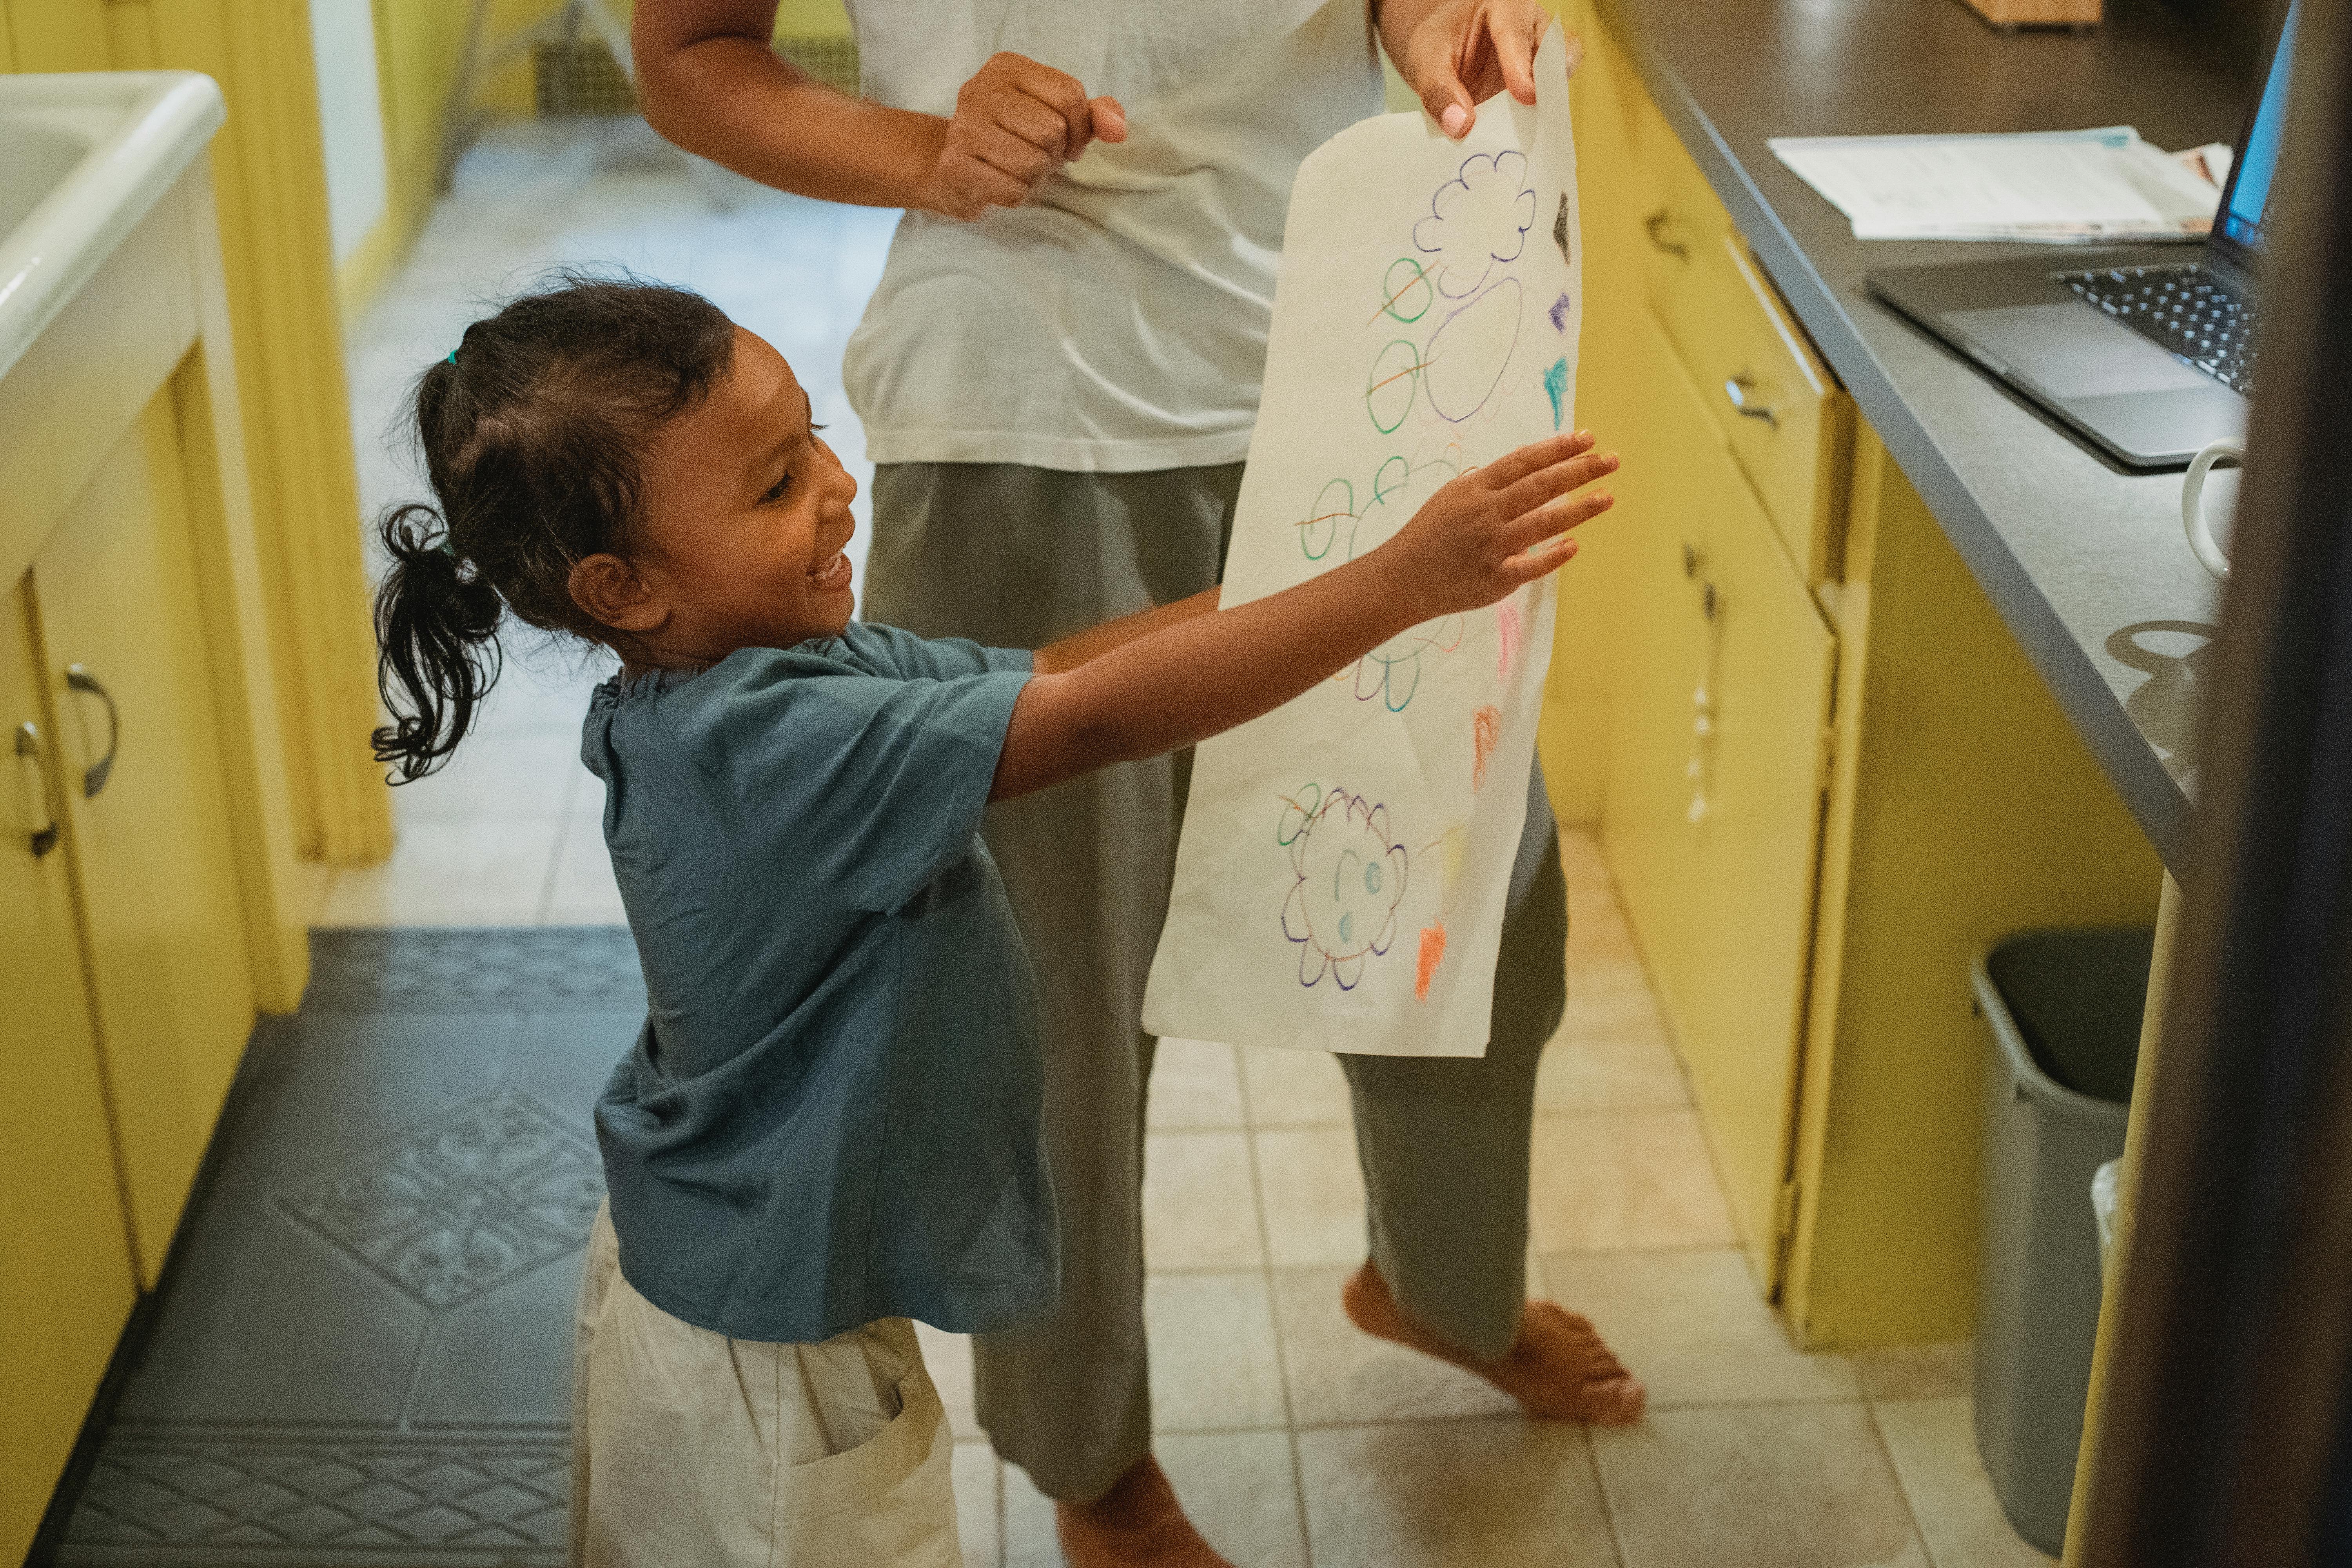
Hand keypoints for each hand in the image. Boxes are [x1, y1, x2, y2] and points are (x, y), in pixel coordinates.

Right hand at [915, 52, 1126, 219]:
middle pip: (1052, 131)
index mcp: (1007, 67)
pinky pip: (1013, 191)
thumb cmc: (1014, 138)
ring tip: (1017, 168)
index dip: (1081, 128)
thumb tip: (1118, 130)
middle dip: (1054, 154)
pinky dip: (1017, 195)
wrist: (954, 167)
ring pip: (1033, 163)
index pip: (1070, 95)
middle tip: (1037, 155)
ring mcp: (964, 128)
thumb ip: (1094, 115)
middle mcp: (980, 90)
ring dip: (1036, 176)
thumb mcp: (1057, 116)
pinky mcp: (956, 167)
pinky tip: (1001, 182)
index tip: (1070, 142)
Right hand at [1376, 430, 1616, 619]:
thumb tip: (1526, 461)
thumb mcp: (1452, 496)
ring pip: (1543, 522)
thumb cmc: (1430, 534)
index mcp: (1475, 488)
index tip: (1587, 438)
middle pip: (1541, 485)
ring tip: (1608, 497)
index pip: (1524, 461)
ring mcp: (1491, 546)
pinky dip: (1553, 555)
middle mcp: (1485, 513)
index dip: (1558, 448)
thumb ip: (1488, 481)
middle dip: (1580, 470)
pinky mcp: (1494, 579)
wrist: (1400, 579)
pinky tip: (1574, 545)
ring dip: (1580, 509)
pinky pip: (1530, 566)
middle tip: (1611, 460)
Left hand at [1396, 0, 1580, 138]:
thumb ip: (1438, 90)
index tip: (1525, 96)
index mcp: (1503, 7)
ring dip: (1547, 107)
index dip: (1522, 64)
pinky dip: (1539, 120)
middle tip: (1539, 114)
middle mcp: (1531, 25)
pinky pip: (1550, 101)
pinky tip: (1525, 140)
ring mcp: (1540, 56)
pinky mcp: (1540, 83)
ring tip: (1535, 133)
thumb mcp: (1426, 61)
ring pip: (1559, 77)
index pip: (1517, 32)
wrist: (1442, 52)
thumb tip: (1461, 127)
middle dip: (1549, 83)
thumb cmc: (1438, 45)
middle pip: (1554, 50)